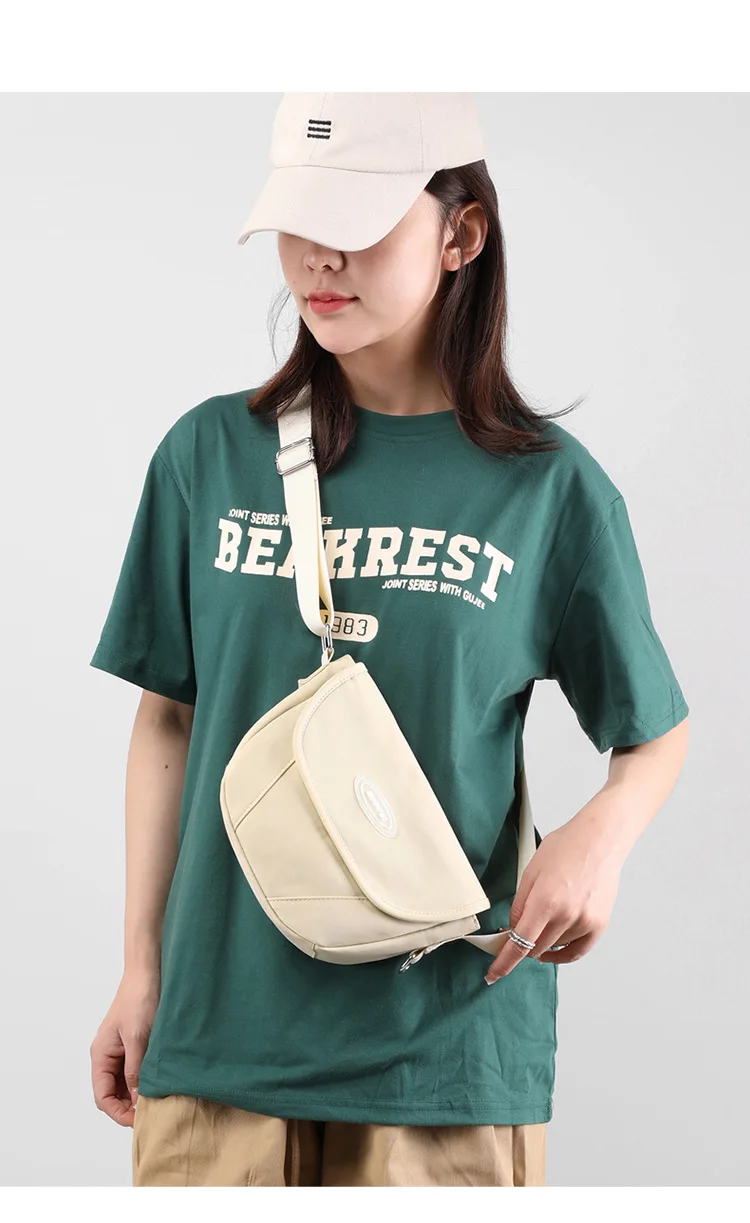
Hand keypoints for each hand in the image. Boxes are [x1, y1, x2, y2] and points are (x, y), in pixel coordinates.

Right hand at [90, 969, 160, 1126]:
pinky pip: (135, 1071)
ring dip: (138, 1095)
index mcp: (101, 1055)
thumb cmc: (139, 999)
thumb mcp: (138, 1038)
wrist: (149, 971)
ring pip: (125, 1084)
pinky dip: (145, 1081)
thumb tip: (137, 1100)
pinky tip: (159, 1084)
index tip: (138, 1120)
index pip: (102, 1096)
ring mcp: (121, 1050)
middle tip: (152, 1114)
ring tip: (158, 1102)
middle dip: (128, 1107)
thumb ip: (135, 1070)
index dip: (118, 1112)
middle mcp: (108, 1055)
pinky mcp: (135, 1044)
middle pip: (112, 1093)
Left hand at [484, 793, 626, 982]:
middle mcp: (566, 916)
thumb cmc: (565, 848)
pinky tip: (553, 950)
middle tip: (516, 934)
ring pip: (554, 949)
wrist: (599, 840)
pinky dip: (562, 954)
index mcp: (545, 901)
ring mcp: (585, 922)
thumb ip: (519, 904)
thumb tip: (513, 929)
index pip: (519, 944)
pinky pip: (577, 951)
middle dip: (521, 945)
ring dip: (541, 944)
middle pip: (535, 949)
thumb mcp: (531, 871)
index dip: (504, 962)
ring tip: (541, 922)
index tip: (493, 974)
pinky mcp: (599, 925)